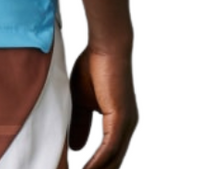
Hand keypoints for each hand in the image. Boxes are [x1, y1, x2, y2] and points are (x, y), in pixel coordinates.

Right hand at [68, 44, 137, 168]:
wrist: (106, 45)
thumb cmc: (94, 65)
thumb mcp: (81, 100)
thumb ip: (80, 124)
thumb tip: (76, 148)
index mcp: (119, 123)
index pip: (109, 156)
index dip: (95, 168)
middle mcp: (126, 127)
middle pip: (113, 163)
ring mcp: (126, 124)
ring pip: (112, 160)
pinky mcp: (121, 119)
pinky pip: (110, 149)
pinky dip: (97, 163)